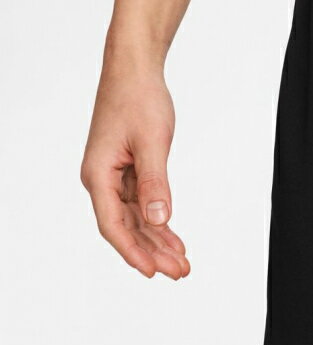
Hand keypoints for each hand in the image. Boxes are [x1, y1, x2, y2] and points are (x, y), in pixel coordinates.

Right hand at [81, 65, 189, 279]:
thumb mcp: (152, 142)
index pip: (113, 225)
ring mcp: (114, 177)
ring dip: (158, 242)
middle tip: (181, 272)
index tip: (153, 272)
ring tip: (182, 263)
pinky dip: (159, 222)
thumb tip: (158, 219)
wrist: (134, 71)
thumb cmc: (138, 99)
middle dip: (153, 253)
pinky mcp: (127, 171)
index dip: (133, 251)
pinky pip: (142, 205)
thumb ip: (155, 182)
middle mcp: (101, 179)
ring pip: (135, 220)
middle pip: (126, 228)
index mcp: (99, 174)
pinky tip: (174, 239)